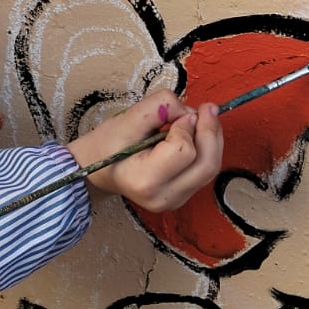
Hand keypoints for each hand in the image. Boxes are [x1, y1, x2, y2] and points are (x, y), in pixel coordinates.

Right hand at [65, 91, 221, 211]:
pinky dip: (206, 150)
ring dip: (212, 140)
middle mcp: (163, 197)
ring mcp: (174, 201)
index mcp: (145, 180)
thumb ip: (160, 107)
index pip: (183, 150)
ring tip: (204, 118)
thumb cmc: (108, 144)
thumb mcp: (128, 118)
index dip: (185, 126)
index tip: (175, 114)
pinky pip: (205, 172)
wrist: (97, 168)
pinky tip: (197, 135)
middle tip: (207, 108)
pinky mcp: (181, 198)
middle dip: (211, 132)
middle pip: (206, 164)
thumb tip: (192, 113)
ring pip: (210, 169)